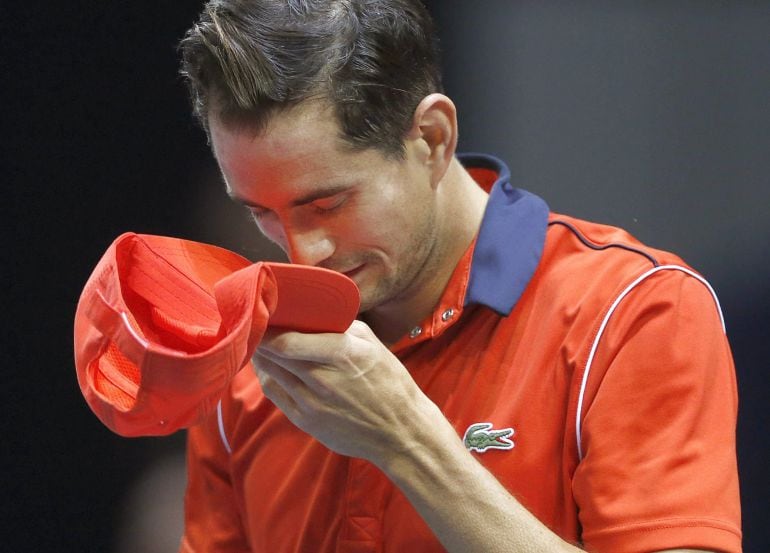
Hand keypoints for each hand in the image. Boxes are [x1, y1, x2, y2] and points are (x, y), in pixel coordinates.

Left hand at [253, 320, 434, 463]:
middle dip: (260, 337)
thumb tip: (311, 311)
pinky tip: (268, 366)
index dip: (268, 327)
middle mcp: (323, 379)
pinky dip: (267, 376)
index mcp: (342, 354)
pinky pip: (275, 394)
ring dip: (261, 356)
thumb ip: (340, 325)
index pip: (287, 341)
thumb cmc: (390, 383)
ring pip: (270, 373)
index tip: (263, 313)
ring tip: (259, 341)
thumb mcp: (373, 344)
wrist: (401, 431)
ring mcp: (312, 404)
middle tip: (255, 323)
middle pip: (274, 355)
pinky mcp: (306, 421)